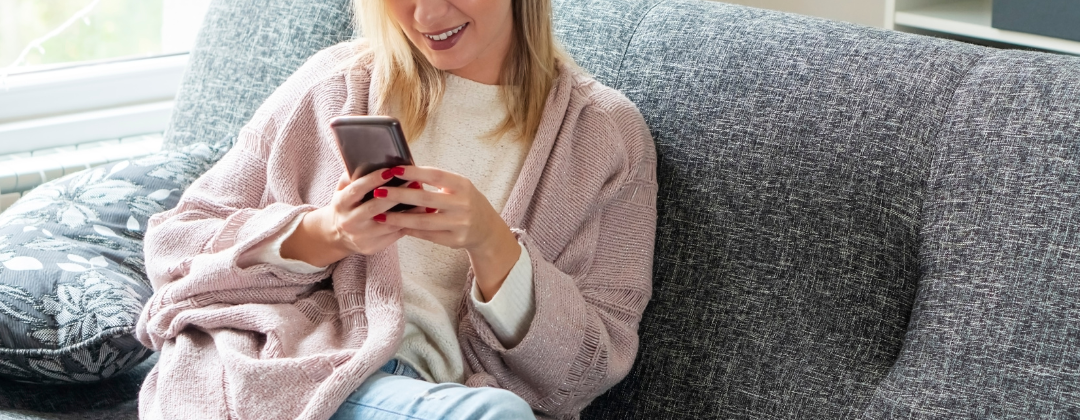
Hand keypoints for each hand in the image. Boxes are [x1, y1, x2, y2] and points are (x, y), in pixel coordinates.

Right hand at [280, 167, 423, 265]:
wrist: (336, 235)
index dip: (374, 179)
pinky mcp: (372, 247)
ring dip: (409, 210)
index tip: (391, 170)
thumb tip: (370, 159)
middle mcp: (349, 221)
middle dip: (397, 194)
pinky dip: (410, 223)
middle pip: (375, 207)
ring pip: (389, 223)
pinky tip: (422, 213)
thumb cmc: (346, 206)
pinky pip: (395, 234)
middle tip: (414, 182)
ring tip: (424, 197)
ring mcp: (361, 237)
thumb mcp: (342, 190)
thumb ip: (352, 176)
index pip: (357, 190)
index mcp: (340, 204)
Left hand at [371, 166, 520, 299]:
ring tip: (380, 214)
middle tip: (378, 192)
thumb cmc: (465, 201)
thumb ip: (436, 181)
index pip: (435, 175)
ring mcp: (459, 224)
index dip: (413, 172)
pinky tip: (395, 226)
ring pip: (423, 221)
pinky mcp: (455, 240)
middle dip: (399, 195)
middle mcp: (463, 204)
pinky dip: (409, 230)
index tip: (393, 170)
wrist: (486, 228)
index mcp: (463, 185)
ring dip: (399, 218)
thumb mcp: (458, 187)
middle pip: (425, 199)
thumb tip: (403, 172)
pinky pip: (427, 235)